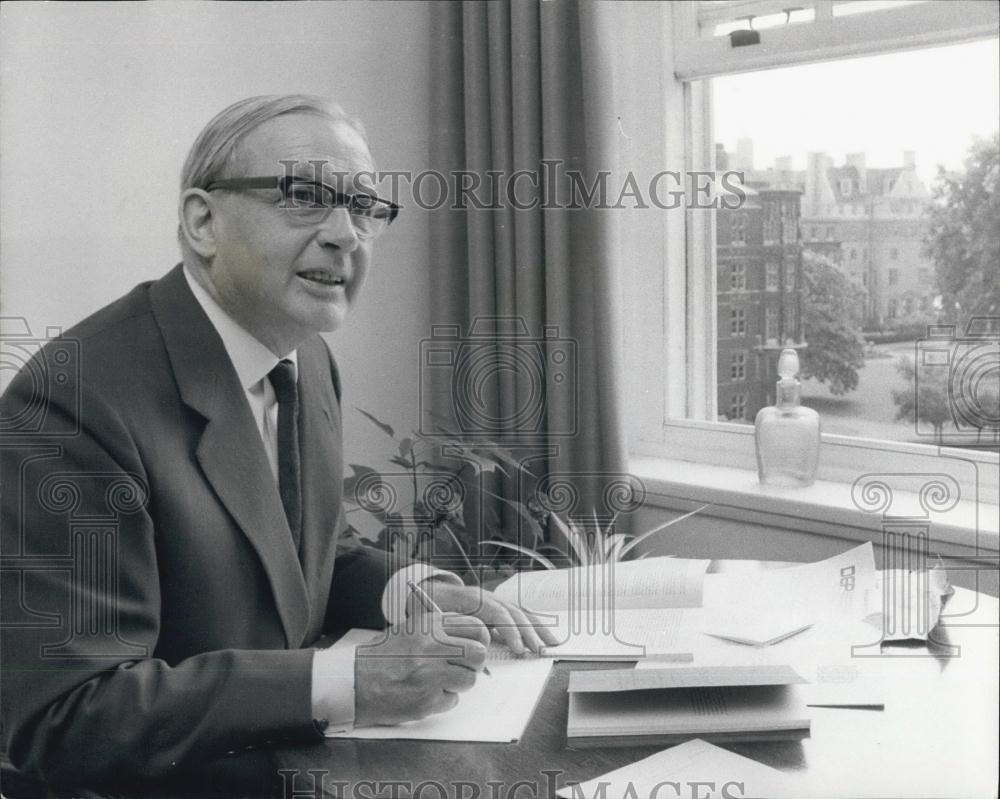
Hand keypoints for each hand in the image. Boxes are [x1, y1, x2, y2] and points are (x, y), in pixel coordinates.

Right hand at [354, 611, 488, 725]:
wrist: (355, 681)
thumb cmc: (383, 656)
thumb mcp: (412, 630)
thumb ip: (442, 630)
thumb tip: (474, 638)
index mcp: (430, 625)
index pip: (476, 627)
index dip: (480, 639)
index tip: (474, 646)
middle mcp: (433, 646)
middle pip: (479, 654)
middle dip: (473, 664)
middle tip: (459, 667)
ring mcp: (431, 674)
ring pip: (469, 680)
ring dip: (457, 684)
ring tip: (435, 681)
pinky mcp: (427, 700)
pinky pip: (452, 700)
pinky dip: (442, 700)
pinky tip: (423, 693)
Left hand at [414, 581, 560, 655]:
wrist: (429, 590)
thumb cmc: (428, 605)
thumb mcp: (431, 614)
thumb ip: (447, 628)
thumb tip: (465, 646)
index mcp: (473, 598)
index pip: (498, 613)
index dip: (510, 631)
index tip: (518, 649)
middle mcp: (488, 597)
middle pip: (514, 613)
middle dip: (529, 633)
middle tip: (539, 652)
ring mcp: (495, 601)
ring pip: (521, 613)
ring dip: (537, 628)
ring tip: (551, 645)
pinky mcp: (499, 607)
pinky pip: (520, 615)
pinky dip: (534, 625)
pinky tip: (544, 636)